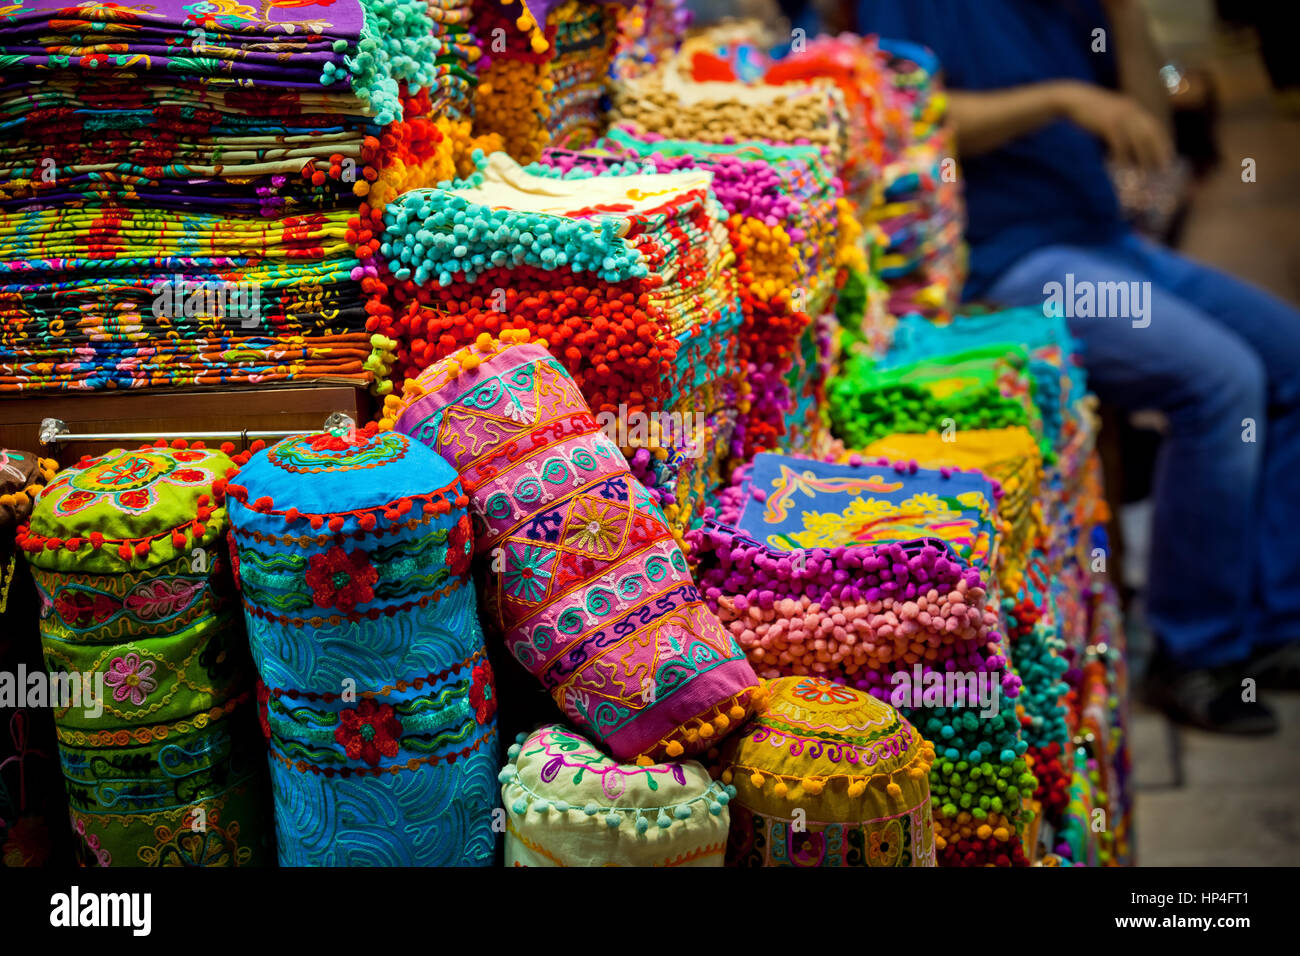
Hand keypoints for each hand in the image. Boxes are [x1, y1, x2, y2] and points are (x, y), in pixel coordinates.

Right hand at [1055, 80, 1173, 171]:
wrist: (1073, 99)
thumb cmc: (1089, 110)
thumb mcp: (1110, 113)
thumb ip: (1121, 125)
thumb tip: (1127, 146)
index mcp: (1134, 108)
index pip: (1155, 127)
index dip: (1163, 143)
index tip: (1167, 158)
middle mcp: (1131, 111)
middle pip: (1150, 134)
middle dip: (1157, 152)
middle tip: (1161, 170)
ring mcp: (1120, 116)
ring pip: (1138, 140)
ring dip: (1143, 158)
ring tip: (1144, 174)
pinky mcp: (1108, 123)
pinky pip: (1120, 143)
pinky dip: (1123, 156)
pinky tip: (1123, 167)